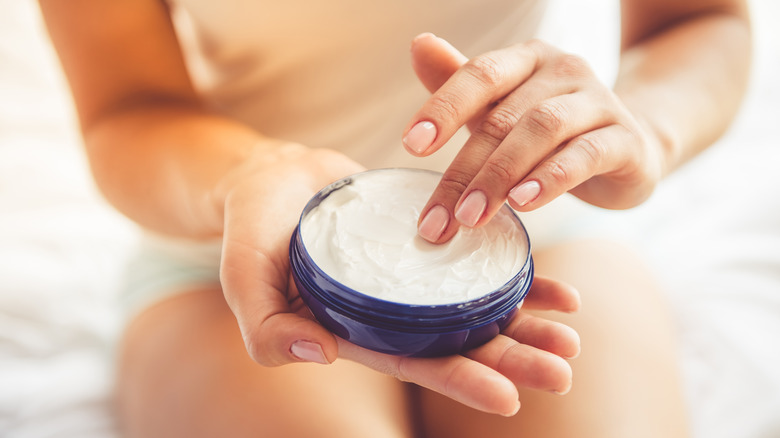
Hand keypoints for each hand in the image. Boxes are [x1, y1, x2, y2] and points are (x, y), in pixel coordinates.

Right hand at [216, 144, 580, 415]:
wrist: (272, 178)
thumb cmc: (251, 231)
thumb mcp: (245, 279)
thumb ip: (267, 326)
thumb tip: (320, 352)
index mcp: (356, 329)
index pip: (414, 361)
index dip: (459, 380)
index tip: (509, 397)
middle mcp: (394, 310)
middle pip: (458, 341)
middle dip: (510, 358)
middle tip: (561, 370)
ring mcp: (414, 276)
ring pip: (476, 306)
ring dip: (524, 321)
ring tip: (571, 333)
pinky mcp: (428, 239)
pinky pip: (477, 257)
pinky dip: (515, 271)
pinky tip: (554, 285)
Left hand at [404, 34, 664, 242]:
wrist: (627, 148)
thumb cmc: (550, 131)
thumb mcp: (501, 110)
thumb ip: (461, 88)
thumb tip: (419, 45)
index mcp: (527, 59)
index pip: (480, 75)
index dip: (444, 108)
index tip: (412, 146)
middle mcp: (564, 70)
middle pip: (503, 117)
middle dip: (464, 170)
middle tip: (437, 217)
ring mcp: (599, 102)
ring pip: (541, 131)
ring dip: (500, 175)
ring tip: (472, 215)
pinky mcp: (624, 140)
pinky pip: (585, 155)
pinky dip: (550, 178)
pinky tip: (524, 202)